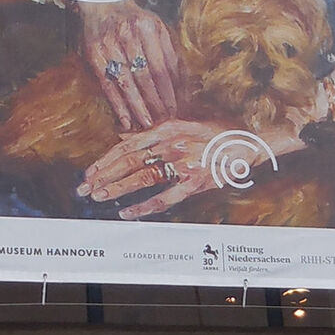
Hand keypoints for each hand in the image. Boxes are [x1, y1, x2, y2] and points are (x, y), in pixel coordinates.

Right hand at [80, 2, 182, 130]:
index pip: (162, 66)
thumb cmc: (136, 22)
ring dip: (137, 107)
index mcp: (148, 28)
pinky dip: (117, 105)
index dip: (169, 91)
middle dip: (155, 102)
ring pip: (126, 83)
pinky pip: (107, 85)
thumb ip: (170, 55)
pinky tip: (125, 120)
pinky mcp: (94, 55)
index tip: (175, 109)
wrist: (103, 4)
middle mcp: (127, 35)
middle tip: (163, 121)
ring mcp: (108, 45)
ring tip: (147, 124)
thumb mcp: (157, 29)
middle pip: (144, 76)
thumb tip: (182, 89)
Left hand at [80, 120, 226, 216]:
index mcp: (168, 128)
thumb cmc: (217, 132)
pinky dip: (143, 206)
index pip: (127, 145)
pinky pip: (163, 198)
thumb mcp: (185, 123)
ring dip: (117, 189)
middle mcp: (172, 144)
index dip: (105, 159)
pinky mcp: (194, 183)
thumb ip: (154, 132)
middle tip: (85, 188)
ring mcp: (183, 164)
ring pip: (141, 178)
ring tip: (98, 197)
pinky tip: (127, 212)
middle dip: (103, 176)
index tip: (90, 171)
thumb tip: (125, 136)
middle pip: (129, 162)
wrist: (249, 142)